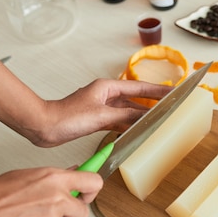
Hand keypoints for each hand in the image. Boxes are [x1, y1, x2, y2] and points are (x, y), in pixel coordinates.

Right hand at [0, 167, 102, 216]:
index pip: (93, 181)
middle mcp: (58, 198)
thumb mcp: (25, 176)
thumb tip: (73, 173)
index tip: (86, 194)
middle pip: (83, 212)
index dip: (92, 191)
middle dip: (69, 216)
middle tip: (50, 214)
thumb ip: (52, 178)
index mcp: (54, 178)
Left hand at [31, 79, 172, 146]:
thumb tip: (145, 115)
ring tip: (158, 118)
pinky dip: (129, 124)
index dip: (157, 90)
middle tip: (171, 104)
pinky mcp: (96, 119)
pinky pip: (119, 120)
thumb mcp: (101, 116)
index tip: (173, 91)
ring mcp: (100, 107)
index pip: (139, 88)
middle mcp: (105, 95)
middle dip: (152, 102)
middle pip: (135, 98)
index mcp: (107, 87)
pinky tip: (137, 129)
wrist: (44, 126)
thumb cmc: (66, 117)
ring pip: (127, 110)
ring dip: (141, 114)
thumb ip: (126, 115)